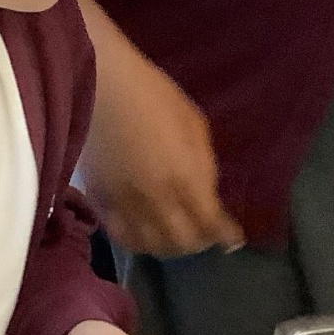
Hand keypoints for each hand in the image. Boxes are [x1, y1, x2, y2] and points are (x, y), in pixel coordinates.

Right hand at [76, 0, 242, 256]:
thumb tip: (206, 194)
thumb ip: (203, 166)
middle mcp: (158, 201)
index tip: (233, 239)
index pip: (211, 224)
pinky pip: (122, 238)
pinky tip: (146, 235)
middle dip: (200, 242)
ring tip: (176, 237)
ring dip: (170, 246)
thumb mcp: (195, 126)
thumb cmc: (154, 96)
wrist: (101, 87)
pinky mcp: (100, 202)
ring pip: (152, 247)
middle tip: (205, 235)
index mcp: (187, 179)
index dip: (226, 235)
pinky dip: (139, 242)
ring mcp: (126, 206)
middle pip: (183, 242)